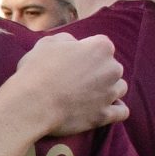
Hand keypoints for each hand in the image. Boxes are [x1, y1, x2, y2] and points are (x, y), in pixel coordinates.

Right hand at [6, 31, 128, 134]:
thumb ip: (67, 40)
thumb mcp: (47, 43)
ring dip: (108, 90)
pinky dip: (115, 110)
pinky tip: (105, 109)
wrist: (32, 104)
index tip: (72, 61)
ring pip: (119, 88)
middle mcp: (112, 68)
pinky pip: (122, 112)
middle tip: (77, 80)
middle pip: (112, 67)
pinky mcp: (105, 115)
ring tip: (88, 96)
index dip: (85, 52)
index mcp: (100, 47)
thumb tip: (74, 45)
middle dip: (98, 72)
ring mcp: (110, 93)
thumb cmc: (37, 71)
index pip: (100, 45)